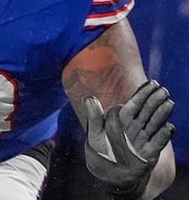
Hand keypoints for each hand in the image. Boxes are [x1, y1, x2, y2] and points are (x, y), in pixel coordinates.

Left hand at [84, 80, 174, 197]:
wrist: (109, 173)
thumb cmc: (101, 150)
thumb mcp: (94, 133)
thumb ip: (94, 117)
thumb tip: (88, 98)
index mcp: (122, 120)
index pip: (134, 104)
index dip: (142, 94)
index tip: (151, 83)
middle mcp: (135, 127)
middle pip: (147, 111)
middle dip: (154, 100)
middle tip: (163, 90)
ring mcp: (143, 139)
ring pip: (154, 123)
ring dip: (161, 114)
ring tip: (169, 103)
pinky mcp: (149, 153)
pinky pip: (157, 142)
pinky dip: (163, 135)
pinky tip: (169, 127)